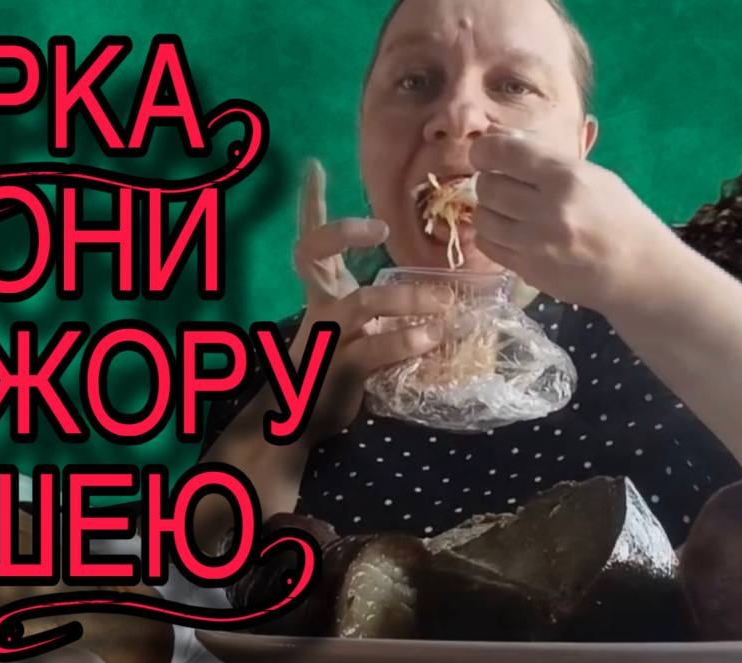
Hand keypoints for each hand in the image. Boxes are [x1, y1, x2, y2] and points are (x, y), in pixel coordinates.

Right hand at [290, 159, 452, 440]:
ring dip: (404, 300)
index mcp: (322, 292)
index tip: (313, 166)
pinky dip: (406, 341)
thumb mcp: (353, 326)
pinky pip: (375, 349)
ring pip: (360, 303)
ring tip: (442, 303)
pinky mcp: (343, 368)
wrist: (300, 418)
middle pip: (312, 254)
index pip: (311, 242)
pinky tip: (433, 337)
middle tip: (379, 226)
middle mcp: (320, 305)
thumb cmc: (331, 367)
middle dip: (340, 232)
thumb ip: (380, 307)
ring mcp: (329, 336)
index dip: (310, 205)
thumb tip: (429, 293)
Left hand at [468, 133, 649, 309]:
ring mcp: (536, 244)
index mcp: (567, 178)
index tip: (484, 154)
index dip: (485, 150)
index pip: (506, 153)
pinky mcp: (529, 270)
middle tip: (502, 184)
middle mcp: (548, 210)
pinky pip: (488, 245)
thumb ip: (540, 154)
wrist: (637, 270)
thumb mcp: (589, 174)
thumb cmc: (617, 215)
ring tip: (506, 210)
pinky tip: (508, 232)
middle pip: (488, 187)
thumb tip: (494, 133)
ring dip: (488, 209)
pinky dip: (491, 235)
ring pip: (483, 217)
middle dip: (488, 181)